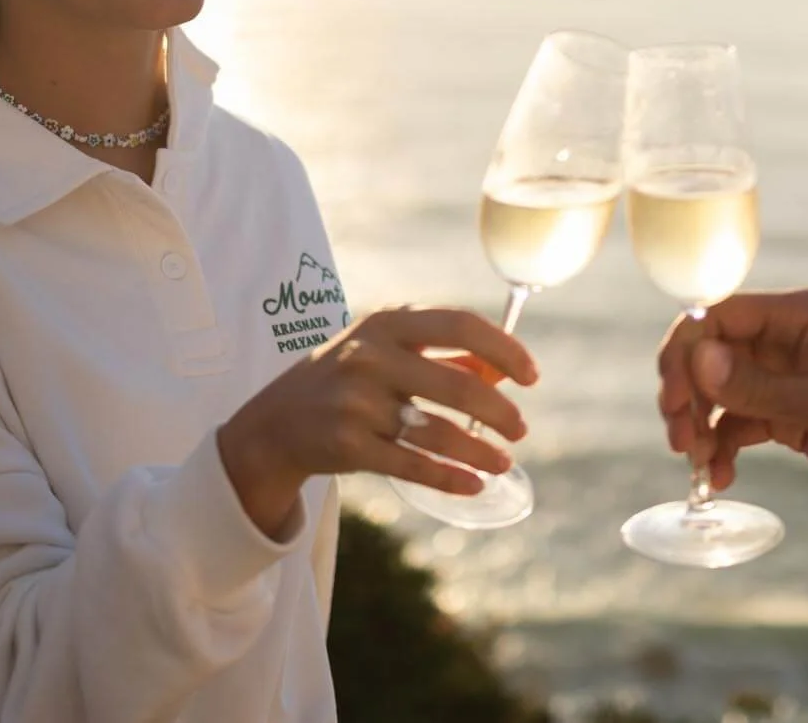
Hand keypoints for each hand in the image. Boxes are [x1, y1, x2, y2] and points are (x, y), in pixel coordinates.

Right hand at [220, 307, 537, 536]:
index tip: (532, 376)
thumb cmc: (346, 379)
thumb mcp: (385, 350)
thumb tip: (503, 371)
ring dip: (480, 451)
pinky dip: (450, 478)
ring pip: (438, 432)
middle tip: (520, 429)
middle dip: (500, 412)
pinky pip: (413, 465)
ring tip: (503, 462)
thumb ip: (441, 356)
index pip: (459, 325)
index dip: (504, 349)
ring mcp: (357, 402)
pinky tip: (474, 484)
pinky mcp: (349, 445)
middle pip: (458, 385)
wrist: (275, 421)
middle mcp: (371, 356)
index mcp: (387, 323)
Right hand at [657, 289, 807, 533]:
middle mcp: (784, 342)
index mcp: (797, 318)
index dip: (686, 351)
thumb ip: (761, 386)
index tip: (674, 398)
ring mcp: (787, 379)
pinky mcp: (792, 416)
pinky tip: (720, 476)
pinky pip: (741, 424)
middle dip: (686, 394)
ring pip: (719, 394)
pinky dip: (724, 447)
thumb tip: (697, 360)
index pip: (718, 316)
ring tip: (699, 464)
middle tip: (680, 438)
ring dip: (701, 425)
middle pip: (709, 356)